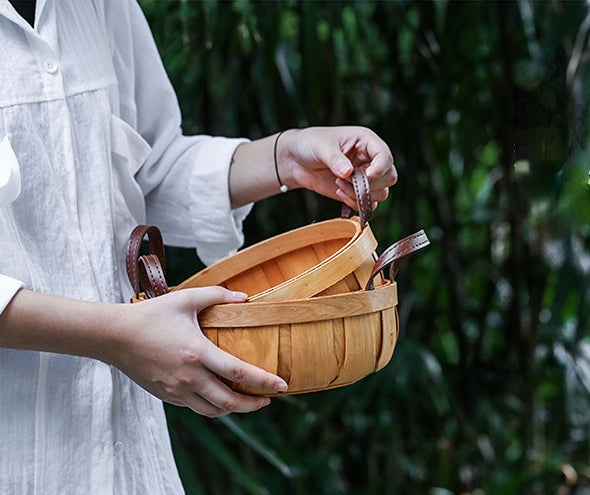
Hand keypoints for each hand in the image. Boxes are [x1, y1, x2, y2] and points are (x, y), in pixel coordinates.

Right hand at [111, 287, 287, 416]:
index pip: (238, 373)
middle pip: (229, 402)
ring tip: (247, 401)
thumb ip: (217, 295)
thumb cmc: (151, 315)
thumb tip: (244, 297)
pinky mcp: (166, 396)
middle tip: (268, 399)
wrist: (113, 336)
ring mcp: (176, 390)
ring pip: (213, 410)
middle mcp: (188, 377)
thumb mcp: (185, 299)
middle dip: (254, 404)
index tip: (282, 386)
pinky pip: (196, 407)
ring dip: (234, 409)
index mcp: (196, 353)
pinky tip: (220, 397)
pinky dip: (213, 406)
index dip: (264, 382)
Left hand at [280, 126, 396, 210]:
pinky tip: (338, 192)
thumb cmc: (310, 144)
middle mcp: (370, 159)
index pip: (386, 156)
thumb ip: (335, 159)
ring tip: (339, 184)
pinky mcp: (356, 191)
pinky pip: (367, 204)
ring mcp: (364, 177)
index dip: (379, 169)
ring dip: (360, 194)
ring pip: (381, 193)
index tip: (363, 176)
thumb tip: (348, 172)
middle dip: (370, 184)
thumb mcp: (321, 146)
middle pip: (390, 177)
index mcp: (366, 141)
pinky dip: (355, 203)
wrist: (296, 160)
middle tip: (347, 180)